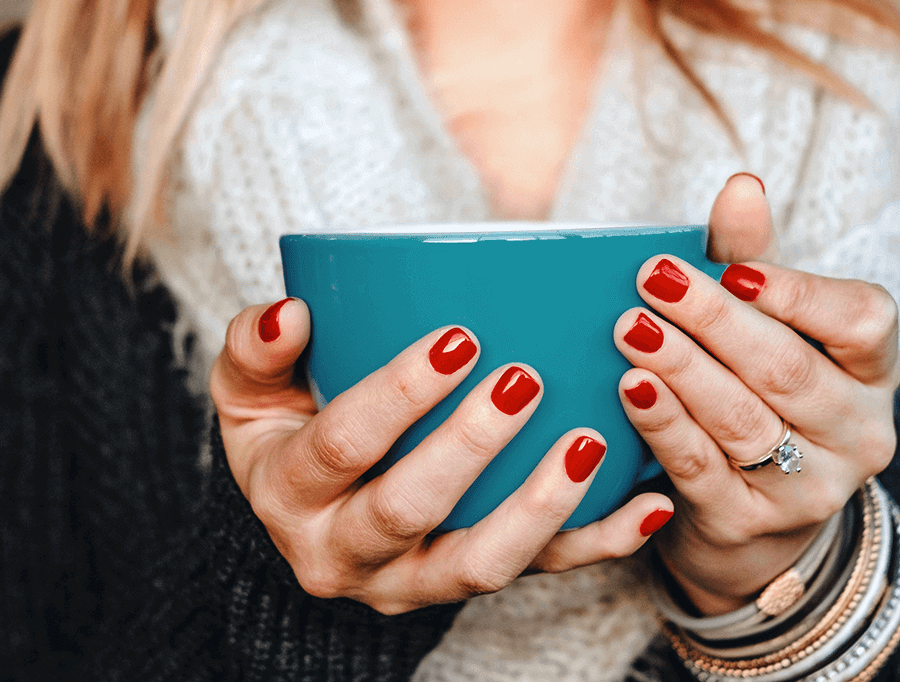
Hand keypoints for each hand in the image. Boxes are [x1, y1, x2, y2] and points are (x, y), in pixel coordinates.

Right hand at [209, 298, 671, 613]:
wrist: (307, 518)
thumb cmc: (286, 429)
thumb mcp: (248, 390)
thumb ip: (256, 347)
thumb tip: (290, 312)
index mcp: (289, 494)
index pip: (341, 446)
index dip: (396, 395)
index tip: (456, 337)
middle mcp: (344, 554)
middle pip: (410, 510)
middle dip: (469, 446)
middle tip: (524, 379)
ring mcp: (411, 581)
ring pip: (481, 564)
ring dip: (542, 506)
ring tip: (590, 442)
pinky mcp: (469, 586)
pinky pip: (544, 574)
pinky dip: (602, 543)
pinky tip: (651, 504)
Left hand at [616, 173, 899, 613]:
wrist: (749, 515)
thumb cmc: (758, 390)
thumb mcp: (767, 324)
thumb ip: (749, 256)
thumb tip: (741, 185)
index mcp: (872, 368)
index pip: (862, 320)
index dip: (799, 293)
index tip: (734, 268)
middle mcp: (859, 430)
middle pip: (787, 368)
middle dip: (716, 321)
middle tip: (653, 280)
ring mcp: (811, 488)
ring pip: (742, 419)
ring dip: (681, 369)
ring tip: (630, 327)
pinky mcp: (752, 524)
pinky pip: (702, 469)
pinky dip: (663, 424)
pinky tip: (630, 388)